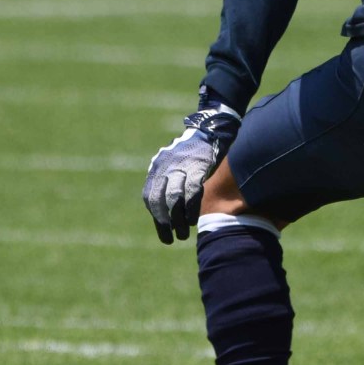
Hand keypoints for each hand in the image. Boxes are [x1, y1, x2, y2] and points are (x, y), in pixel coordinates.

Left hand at [142, 90, 241, 244]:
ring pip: (173, 199)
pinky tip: (193, 220)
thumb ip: (170, 179)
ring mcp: (181, 165)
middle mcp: (166, 165)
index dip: (155, 215)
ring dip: (178, 220)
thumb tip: (168, 205)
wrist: (214, 126)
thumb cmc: (198, 149)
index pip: (150, 196)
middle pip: (159, 200)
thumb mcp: (178, 162)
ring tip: (183, 234)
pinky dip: (190, 209)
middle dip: (164, 222)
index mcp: (158, 165)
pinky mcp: (198, 166)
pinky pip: (191, 193)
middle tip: (171, 238)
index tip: (164, 229)